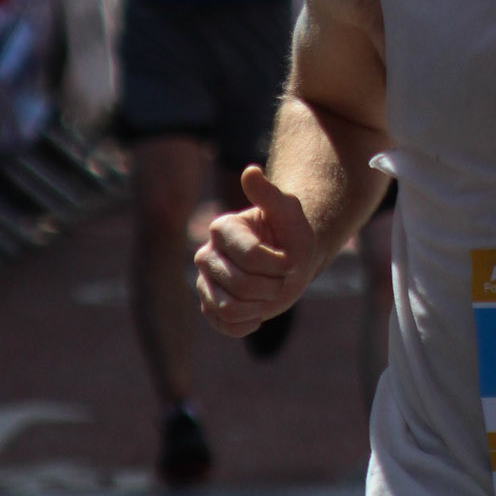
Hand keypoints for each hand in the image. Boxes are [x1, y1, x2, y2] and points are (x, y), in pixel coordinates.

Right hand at [195, 165, 316, 336]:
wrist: (290, 259)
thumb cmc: (290, 232)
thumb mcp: (288, 211)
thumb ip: (269, 193)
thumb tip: (251, 171)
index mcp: (222, 228)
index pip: (251, 256)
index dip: (279, 263)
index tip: (288, 257)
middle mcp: (206, 254)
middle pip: (241, 284)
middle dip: (273, 285)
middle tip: (282, 277)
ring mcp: (205, 282)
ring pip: (229, 308)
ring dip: (261, 305)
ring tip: (269, 292)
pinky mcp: (208, 306)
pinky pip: (223, 324)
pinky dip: (248, 323)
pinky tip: (259, 311)